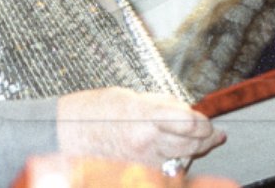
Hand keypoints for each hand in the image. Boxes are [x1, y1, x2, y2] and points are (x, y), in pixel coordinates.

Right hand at [56, 87, 225, 167]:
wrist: (62, 138)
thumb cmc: (91, 113)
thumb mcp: (130, 97)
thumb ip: (161, 106)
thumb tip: (186, 113)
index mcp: (145, 118)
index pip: (191, 123)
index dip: (204, 123)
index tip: (209, 122)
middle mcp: (147, 144)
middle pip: (193, 144)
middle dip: (205, 138)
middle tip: (213, 134)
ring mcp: (142, 165)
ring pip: (183, 161)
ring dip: (191, 152)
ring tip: (194, 143)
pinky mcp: (136, 177)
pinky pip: (166, 174)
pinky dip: (174, 166)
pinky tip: (172, 158)